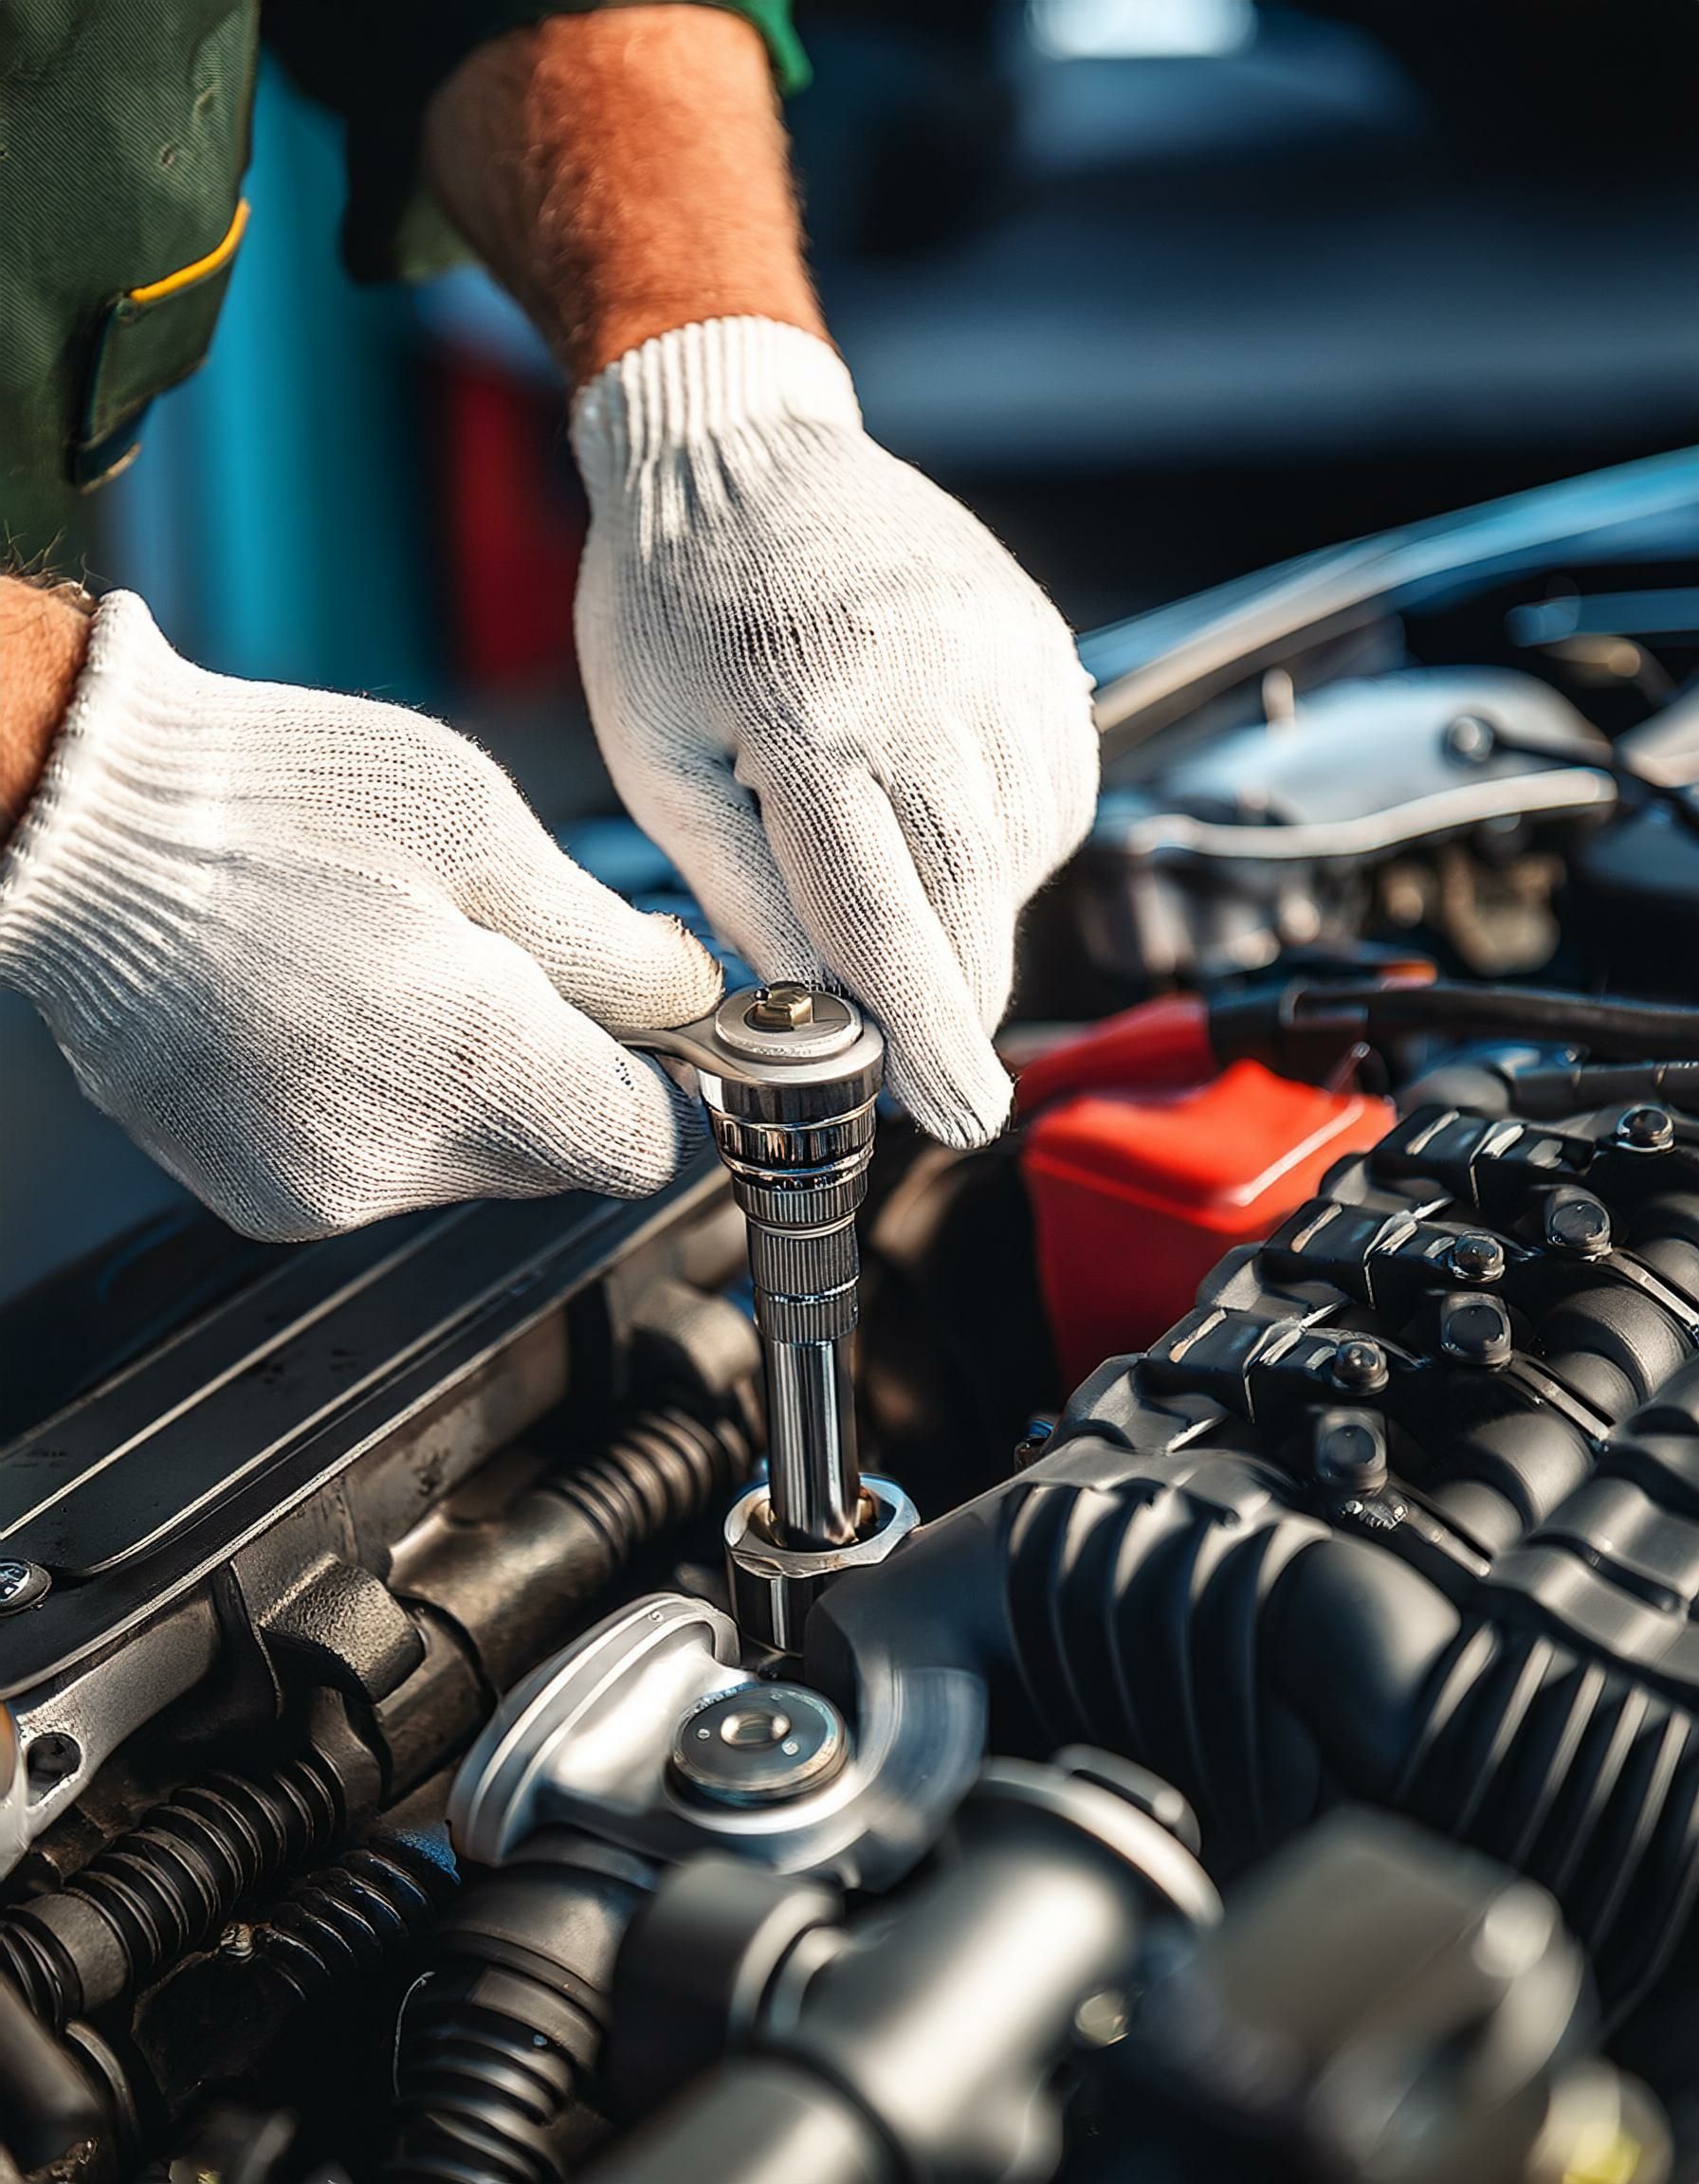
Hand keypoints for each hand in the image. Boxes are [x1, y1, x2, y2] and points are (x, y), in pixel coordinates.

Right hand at [0, 595, 722, 1240]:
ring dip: (467, 1087)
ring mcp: (316, 1188)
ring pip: (467, 1163)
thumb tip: (690, 999)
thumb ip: (609, 944)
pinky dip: (380, 1102)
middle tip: (496, 958)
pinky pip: (375, 1166)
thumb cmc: (270, 800)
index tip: (634, 1014)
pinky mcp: (258, 1193)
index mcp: (469, 1067)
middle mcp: (394, 1158)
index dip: (655, 1076)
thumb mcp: (481, 830)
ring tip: (394, 969)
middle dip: (558, 1070)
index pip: (640, 1148)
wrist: (83, 827)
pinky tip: (332, 1011)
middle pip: (557, 1157)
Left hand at [571, 317, 1098, 1147]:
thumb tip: (814, 1007)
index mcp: (810, 723)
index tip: (959, 1115)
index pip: (889, 923)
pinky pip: (1055, 790)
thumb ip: (741, 894)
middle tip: (932, 1054)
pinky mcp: (1037, 643)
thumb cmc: (669, 609)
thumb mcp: (659, 764)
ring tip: (900, 886)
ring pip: (1024, 853)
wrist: (736, 448)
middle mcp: (927, 689)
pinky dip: (1013, 842)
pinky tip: (946, 824)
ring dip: (977, 913)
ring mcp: (997, 659)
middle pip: (974, 900)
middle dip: (957, 999)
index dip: (930, 1039)